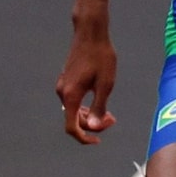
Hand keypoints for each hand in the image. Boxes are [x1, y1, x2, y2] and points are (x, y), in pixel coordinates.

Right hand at [56, 29, 119, 144]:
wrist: (91, 35)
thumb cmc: (101, 58)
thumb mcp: (106, 84)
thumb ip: (99, 107)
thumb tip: (94, 127)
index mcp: (71, 96)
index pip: (72, 127)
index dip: (83, 138)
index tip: (97, 141)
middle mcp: (63, 93)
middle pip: (74, 120)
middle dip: (93, 125)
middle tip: (112, 119)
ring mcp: (63, 86)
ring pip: (73, 111)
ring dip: (90, 116)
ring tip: (109, 114)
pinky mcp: (66, 81)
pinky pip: (73, 101)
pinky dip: (85, 107)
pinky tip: (99, 104)